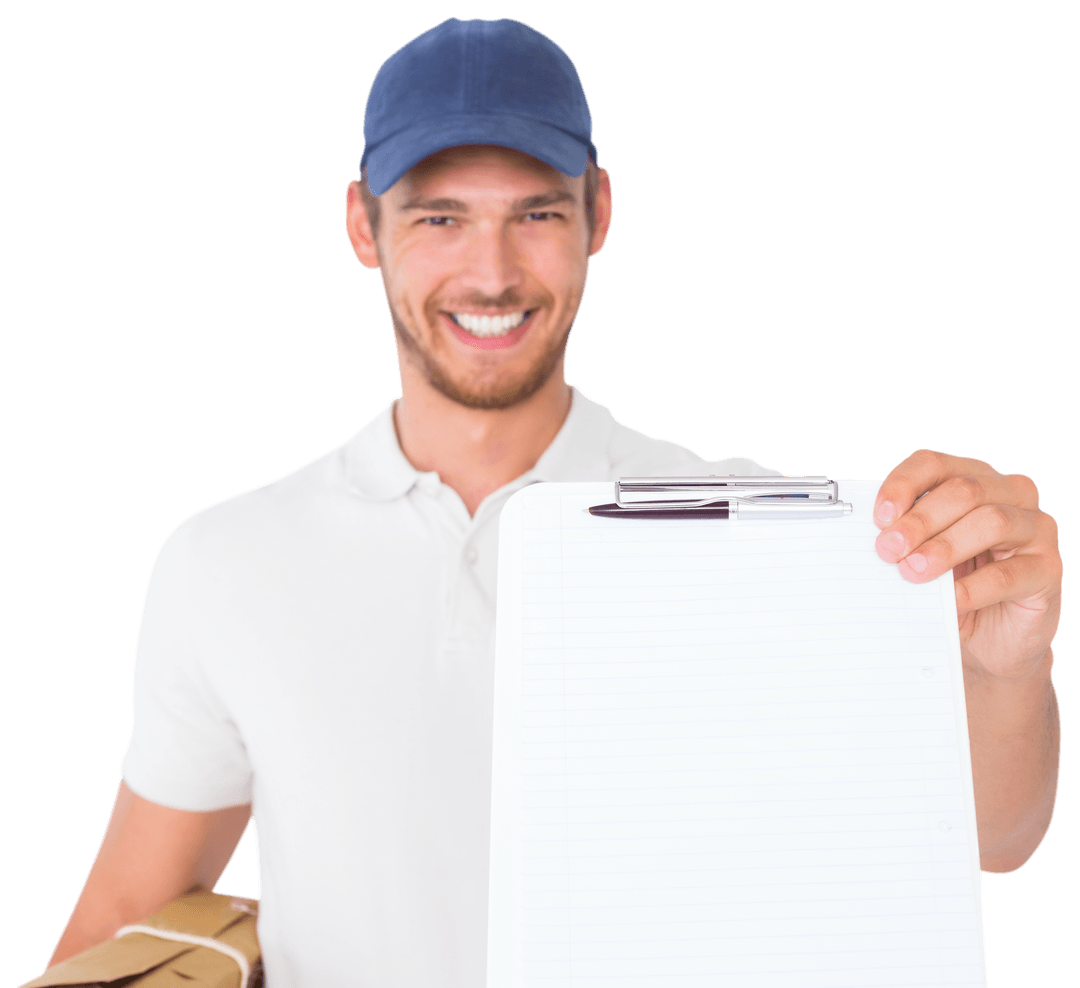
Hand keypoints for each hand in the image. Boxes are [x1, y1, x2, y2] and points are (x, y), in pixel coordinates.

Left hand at [873, 449, 1061, 680]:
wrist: (990, 638)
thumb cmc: (951, 584)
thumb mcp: (921, 556)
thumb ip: (905, 540)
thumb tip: (878, 538)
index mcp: (972, 479)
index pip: (934, 464)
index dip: (904, 484)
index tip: (879, 517)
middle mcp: (1009, 494)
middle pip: (964, 490)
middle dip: (920, 520)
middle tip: (888, 549)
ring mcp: (1035, 529)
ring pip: (992, 521)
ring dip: (945, 547)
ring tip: (912, 572)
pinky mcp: (1048, 568)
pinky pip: (1008, 573)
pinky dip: (972, 588)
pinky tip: (949, 601)